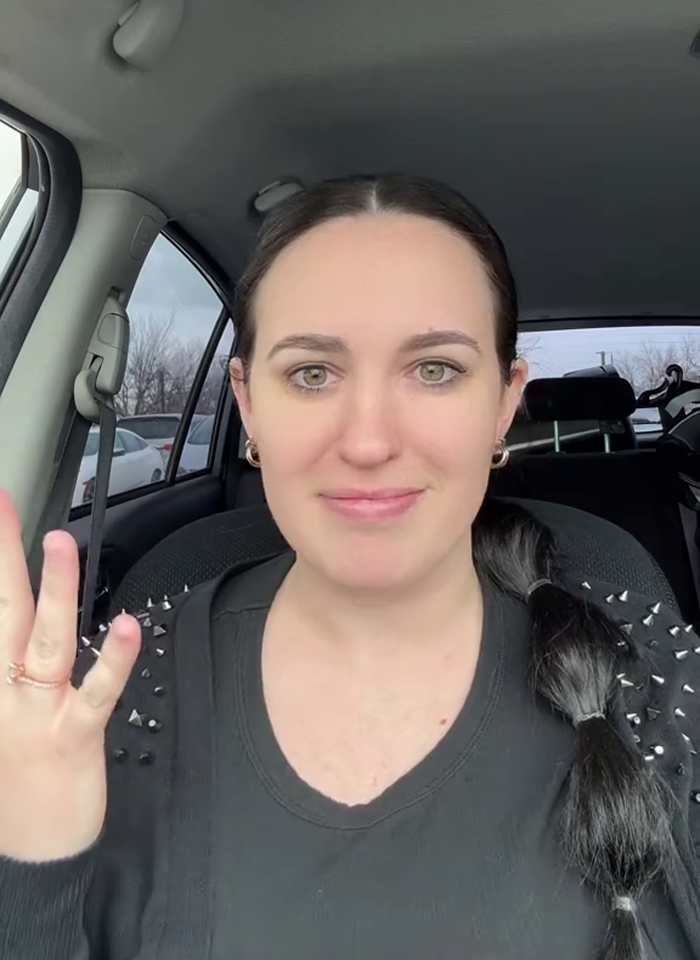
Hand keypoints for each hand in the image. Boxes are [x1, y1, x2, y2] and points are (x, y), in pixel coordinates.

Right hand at [0, 489, 140, 861]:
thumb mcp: (0, 713)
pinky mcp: (75, 737)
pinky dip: (114, 660)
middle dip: (3, 556)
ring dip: (54, 589)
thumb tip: (17, 618)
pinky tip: (130, 627)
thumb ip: (6, 662)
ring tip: (59, 541)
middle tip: (2, 506)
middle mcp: (2, 691)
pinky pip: (96, 693)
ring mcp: (37, 713)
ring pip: (46, 641)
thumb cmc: (16, 778)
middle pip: (1, 612)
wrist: (29, 854)